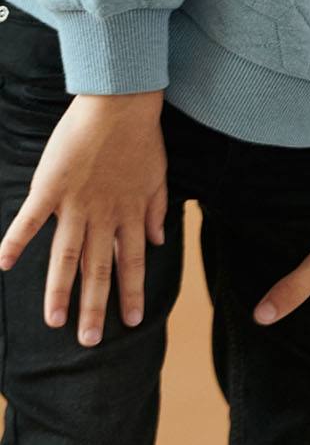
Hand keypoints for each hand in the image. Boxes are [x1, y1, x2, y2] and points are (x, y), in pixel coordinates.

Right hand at [0, 92, 167, 344]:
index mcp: (130, 212)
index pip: (133, 261)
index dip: (132, 291)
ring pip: (66, 255)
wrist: (121, 103)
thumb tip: (159, 241)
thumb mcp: (159, 176)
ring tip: (54, 321)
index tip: (133, 321)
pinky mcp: (51, 187)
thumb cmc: (141, 137)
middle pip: (98, 269)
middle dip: (95, 307)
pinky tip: (2, 263)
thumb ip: (157, 210)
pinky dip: (15, 240)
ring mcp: (76, 203)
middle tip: (89, 342)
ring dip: (59, 290)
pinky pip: (30, 219)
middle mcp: (104, 215)